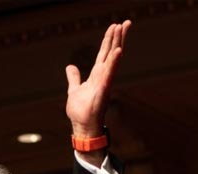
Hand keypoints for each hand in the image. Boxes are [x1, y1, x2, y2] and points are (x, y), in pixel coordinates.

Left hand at [65, 21, 130, 140]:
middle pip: (111, 52)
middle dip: (118, 37)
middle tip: (126, 22)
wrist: (82, 127)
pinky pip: (109, 73)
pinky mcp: (103, 90)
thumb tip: (70, 67)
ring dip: (118, 43)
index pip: (104, 54)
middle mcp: (103, 77)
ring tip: (123, 28)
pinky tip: (118, 50)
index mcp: (96, 75)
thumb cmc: (80, 112)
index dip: (109, 40)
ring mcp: (104, 82)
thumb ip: (74, 78)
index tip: (115, 26)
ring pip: (112, 59)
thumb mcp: (74, 90)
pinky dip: (113, 62)